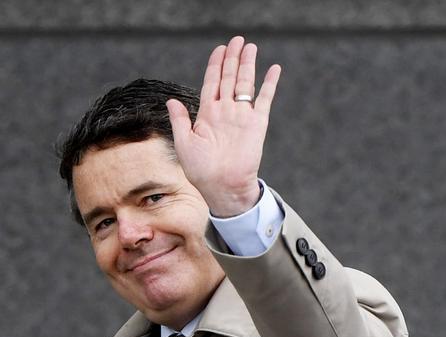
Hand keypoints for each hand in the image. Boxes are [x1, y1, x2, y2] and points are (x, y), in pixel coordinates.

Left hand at [166, 36, 281, 217]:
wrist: (222, 187)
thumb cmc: (201, 170)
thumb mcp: (184, 143)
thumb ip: (180, 120)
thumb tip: (171, 100)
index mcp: (207, 113)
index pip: (212, 82)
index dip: (216, 64)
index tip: (220, 49)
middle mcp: (225, 111)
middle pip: (229, 77)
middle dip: (233, 58)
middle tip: (237, 40)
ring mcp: (242, 116)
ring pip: (245, 83)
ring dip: (248, 65)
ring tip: (250, 47)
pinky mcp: (257, 124)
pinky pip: (264, 99)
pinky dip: (269, 84)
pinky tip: (274, 69)